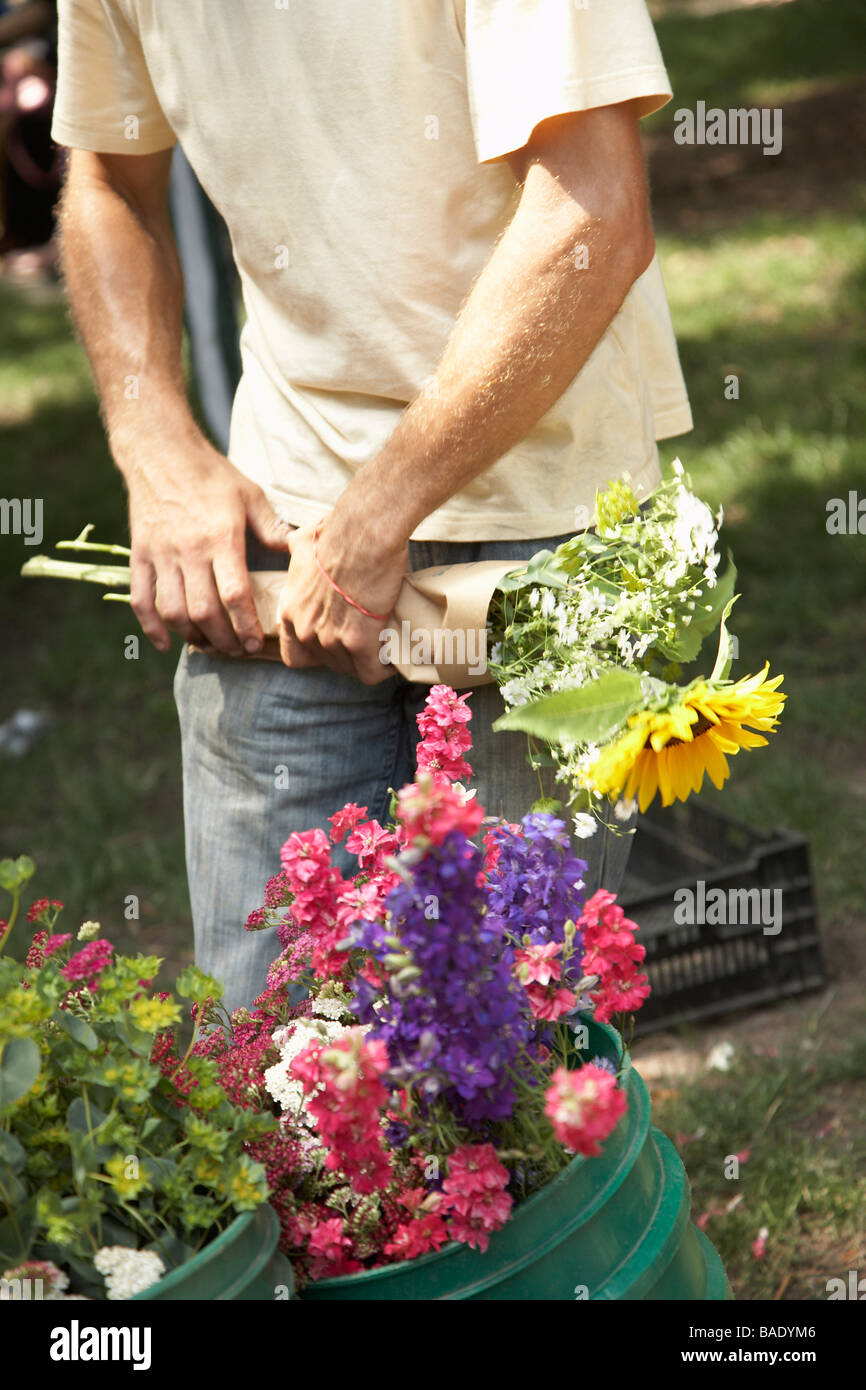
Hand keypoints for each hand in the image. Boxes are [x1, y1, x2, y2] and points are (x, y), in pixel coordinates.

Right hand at [126, 432, 290, 654]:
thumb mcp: (250, 495)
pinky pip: (140, 599)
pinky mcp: (139, 555)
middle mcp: (189, 551)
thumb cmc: (211, 474)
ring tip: (209, 645)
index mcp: (221, 538)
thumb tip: (297, 552)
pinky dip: (151, 626)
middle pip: (204, 611)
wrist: (159, 451)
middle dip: (223, 640)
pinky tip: (165, 641)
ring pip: (172, 611)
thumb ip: (272, 528)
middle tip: (236, 651)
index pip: (234, 595)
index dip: (245, 626)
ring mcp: (160, 554)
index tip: (254, 643)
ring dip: (192, 636)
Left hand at [278, 511, 406, 683]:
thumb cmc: (337, 533)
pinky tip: (394, 656)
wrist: (362, 534)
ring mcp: (330, 639)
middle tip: (365, 639)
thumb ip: (295, 551)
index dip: (314, 653)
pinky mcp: (358, 643)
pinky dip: (385, 667)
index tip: (331, 641)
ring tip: (384, 646)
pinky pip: (372, 672)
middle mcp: (305, 630)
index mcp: (291, 610)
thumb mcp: (303, 543)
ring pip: (351, 668)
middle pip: (327, 663)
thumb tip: (295, 542)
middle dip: (346, 654)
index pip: (293, 656)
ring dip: (368, 660)